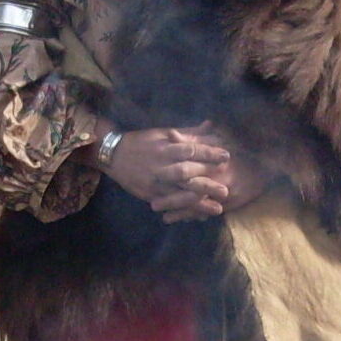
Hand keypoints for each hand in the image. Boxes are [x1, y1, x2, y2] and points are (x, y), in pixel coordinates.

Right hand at [100, 126, 230, 216]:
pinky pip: (169, 205)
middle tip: (226, 189)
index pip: (190, 150)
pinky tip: (199, 216)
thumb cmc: (143, 142)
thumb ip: (189, 132)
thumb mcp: (164, 133)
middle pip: (185, 174)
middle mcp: (160, 165)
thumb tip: (211, 125)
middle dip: (206, 182)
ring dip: (198, 202)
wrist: (114, 155)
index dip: (208, 153)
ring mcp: (155, 182)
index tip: (226, 157)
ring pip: (178, 193)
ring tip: (218, 208)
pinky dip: (184, 211)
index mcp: (165, 146)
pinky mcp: (150, 195)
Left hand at [155, 140, 269, 222]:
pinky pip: (206, 211)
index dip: (166, 169)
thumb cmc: (238, 149)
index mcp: (210, 157)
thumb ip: (193, 137)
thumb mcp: (217, 138)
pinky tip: (175, 220)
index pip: (184, 163)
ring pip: (195, 202)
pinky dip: (191, 216)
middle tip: (151, 201)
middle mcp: (214, 174)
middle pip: (187, 185)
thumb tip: (170, 134)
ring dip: (177, 209)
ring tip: (160, 213)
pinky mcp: (226, 203)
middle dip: (168, 194)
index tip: (150, 174)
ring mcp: (220, 190)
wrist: (265, 165)